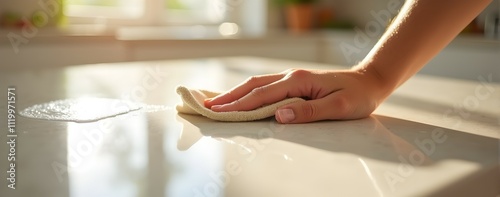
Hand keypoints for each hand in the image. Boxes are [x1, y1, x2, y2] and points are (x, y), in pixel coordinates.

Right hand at [204, 68, 388, 123]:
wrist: (370, 81)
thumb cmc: (357, 96)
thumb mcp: (338, 107)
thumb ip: (309, 112)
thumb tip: (279, 116)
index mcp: (298, 81)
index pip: (261, 95)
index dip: (239, 105)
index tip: (219, 112)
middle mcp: (291, 76)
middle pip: (252, 86)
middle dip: (229, 97)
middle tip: (207, 107)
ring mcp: (291, 77)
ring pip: (256, 83)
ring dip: (235, 93)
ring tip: (216, 101)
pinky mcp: (294, 82)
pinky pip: (265, 86)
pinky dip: (248, 91)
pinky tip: (241, 97)